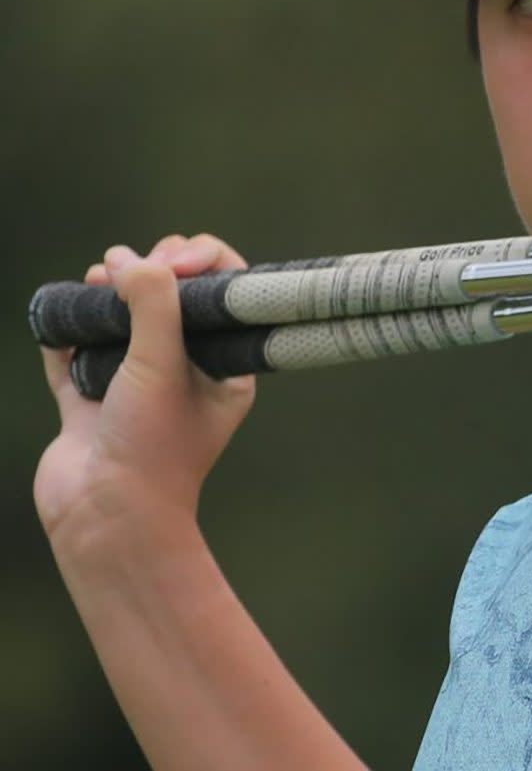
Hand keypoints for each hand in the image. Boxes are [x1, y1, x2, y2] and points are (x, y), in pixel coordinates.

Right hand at [35, 234, 254, 545]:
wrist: (103, 517)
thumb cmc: (152, 448)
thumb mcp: (162, 364)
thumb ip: (154, 305)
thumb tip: (131, 259)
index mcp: (222, 365)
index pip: (224, 293)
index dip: (200, 262)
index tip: (169, 260)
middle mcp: (183, 372)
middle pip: (171, 298)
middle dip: (148, 272)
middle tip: (124, 270)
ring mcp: (133, 386)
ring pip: (122, 320)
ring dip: (107, 294)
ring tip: (95, 279)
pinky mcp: (87, 401)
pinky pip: (75, 353)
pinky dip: (66, 332)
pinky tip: (62, 316)